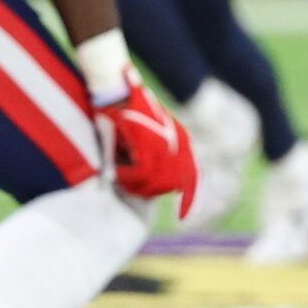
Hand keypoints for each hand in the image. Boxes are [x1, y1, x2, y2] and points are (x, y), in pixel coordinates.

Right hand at [93, 72, 198, 217]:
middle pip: (170, 185)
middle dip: (149, 191)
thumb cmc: (126, 111)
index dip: (190, 198)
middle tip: (128, 185)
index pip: (192, 176)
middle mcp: (179, 143)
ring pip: (155, 183)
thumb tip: (149, 185)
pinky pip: (141, 174)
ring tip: (119, 174)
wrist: (117, 90)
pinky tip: (115, 171)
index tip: (184, 218)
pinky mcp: (150, 145)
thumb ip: (151, 157)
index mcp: (182, 141)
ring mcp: (166, 144)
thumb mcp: (144, 136)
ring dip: (135, 185)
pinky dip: (126, 177)